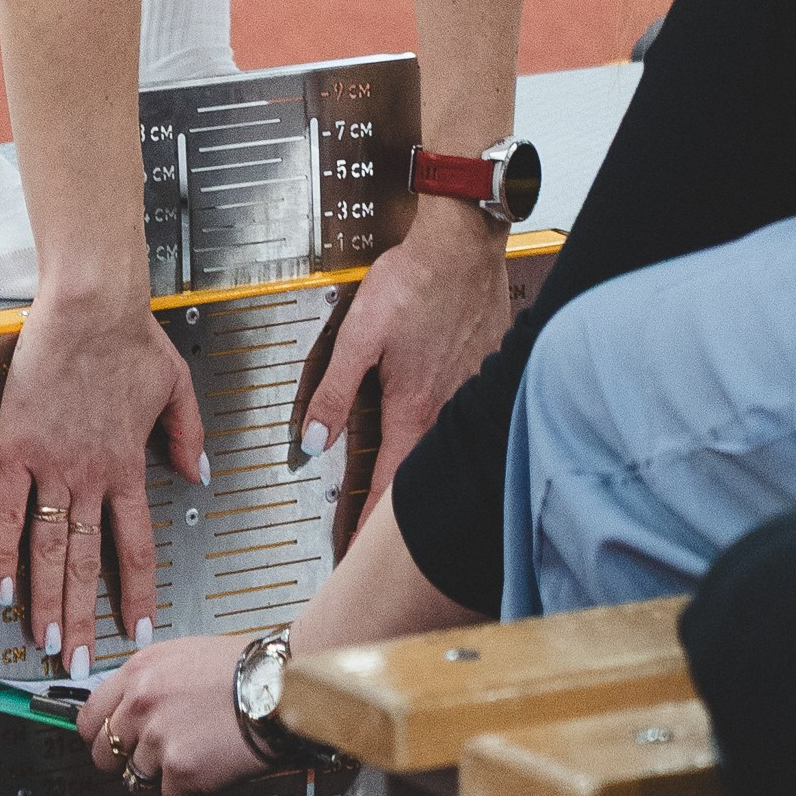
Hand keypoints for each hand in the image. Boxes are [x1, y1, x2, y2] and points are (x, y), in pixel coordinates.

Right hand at [0, 286, 206, 674]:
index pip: (136, 546)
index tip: (139, 629)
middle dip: (83, 617)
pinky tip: (0, 585)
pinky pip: (7, 511)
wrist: (89, 304)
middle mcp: (90, 475)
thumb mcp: (177, 386)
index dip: (138, 593)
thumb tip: (199, 474)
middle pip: (87, 562)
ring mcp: (49, 464)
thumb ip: (188, 436)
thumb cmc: (132, 335)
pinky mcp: (15, 447)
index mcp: (128, 464)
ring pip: (47, 548)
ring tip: (43, 638)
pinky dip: (3, 551)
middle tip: (78, 660)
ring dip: (45, 599)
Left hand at [80, 634, 252, 795]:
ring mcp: (158, 739)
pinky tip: (206, 767)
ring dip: (158, 777)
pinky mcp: (180, 771)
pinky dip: (186, 792)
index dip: (99, 736)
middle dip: (124, 762)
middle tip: (151, 757)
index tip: (110, 743)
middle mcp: (141, 704)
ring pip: (134, 781)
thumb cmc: (240, 670)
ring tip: (189, 757)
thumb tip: (122, 707)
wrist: (278, 688)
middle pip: (103, 756)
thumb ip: (145, 681)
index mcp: (138, 672)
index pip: (88, 719)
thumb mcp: (181, 656)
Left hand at [299, 209, 511, 535]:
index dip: (370, 524)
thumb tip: (313, 440)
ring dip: (423, 474)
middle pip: (419, 474)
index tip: (358, 552)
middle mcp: (446, 407)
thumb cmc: (415, 280)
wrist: (462, 244)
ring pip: (444, 449)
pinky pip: (464, 420)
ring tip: (404, 497)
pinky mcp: (483, 371)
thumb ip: (334, 391)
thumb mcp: (359, 334)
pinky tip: (439, 434)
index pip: (389, 484)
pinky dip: (449, 439)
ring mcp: (470, 392)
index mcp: (413, 407)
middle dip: (397, 510)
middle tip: (377, 537)